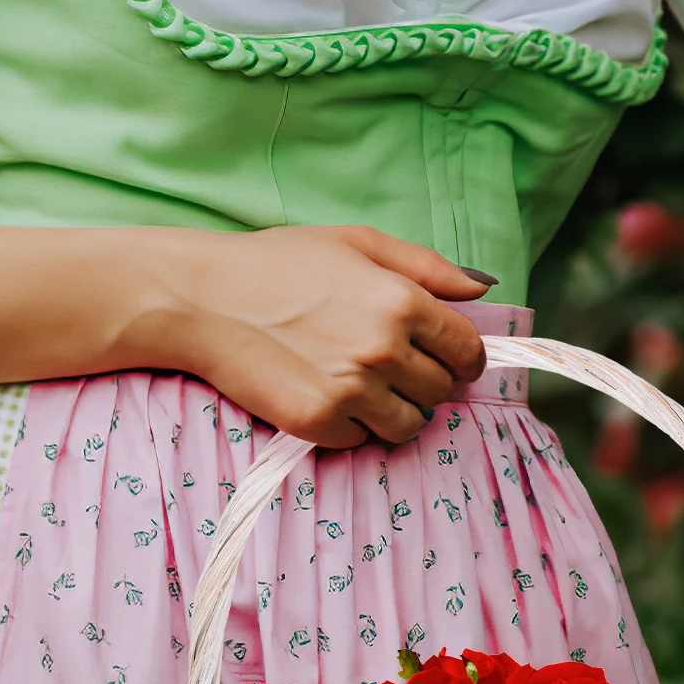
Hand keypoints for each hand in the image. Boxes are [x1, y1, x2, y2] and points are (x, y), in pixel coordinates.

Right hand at [165, 224, 490, 447]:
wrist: (201, 299)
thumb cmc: (277, 264)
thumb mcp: (356, 243)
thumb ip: (427, 266)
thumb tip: (482, 288)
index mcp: (401, 301)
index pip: (466, 351)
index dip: (463, 358)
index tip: (449, 360)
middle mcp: (383, 349)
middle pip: (441, 391)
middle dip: (426, 381)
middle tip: (390, 366)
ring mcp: (351, 390)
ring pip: (409, 424)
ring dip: (396, 410)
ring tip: (363, 386)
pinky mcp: (318, 422)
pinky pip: (363, 440)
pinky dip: (353, 425)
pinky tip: (327, 395)